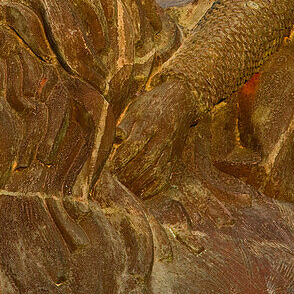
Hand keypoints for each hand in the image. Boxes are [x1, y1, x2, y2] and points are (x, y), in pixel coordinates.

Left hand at [111, 77, 197, 198]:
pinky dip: (154, 187)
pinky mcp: (174, 157)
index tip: (111, 166)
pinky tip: (142, 192)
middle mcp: (161, 138)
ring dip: (140, 183)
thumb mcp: (136, 108)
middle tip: (115, 180)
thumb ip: (124, 125)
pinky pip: (166, 176)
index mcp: (149, 124)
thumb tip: (113, 139)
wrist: (182, 101)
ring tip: (126, 187)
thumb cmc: (153, 103)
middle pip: (146, 161)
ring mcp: (170, 149)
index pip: (135, 145)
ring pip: (156, 171)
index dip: (122, 159)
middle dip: (129, 174)